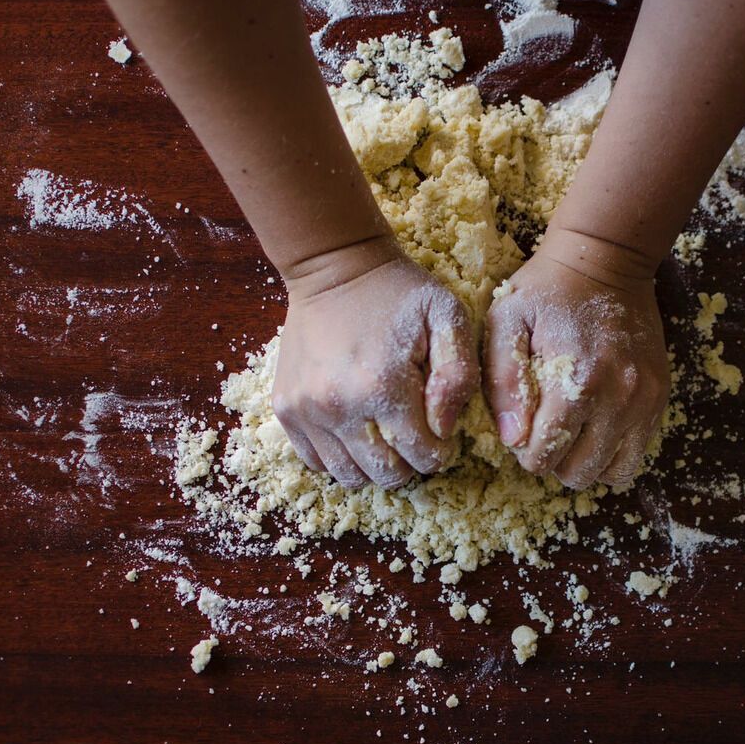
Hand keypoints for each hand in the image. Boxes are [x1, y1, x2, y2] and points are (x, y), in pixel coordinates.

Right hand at [272, 239, 477, 489]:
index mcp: (382, 387)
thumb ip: (459, 375)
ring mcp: (305, 410)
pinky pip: (316, 461)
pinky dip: (341, 458)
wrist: (335, 268)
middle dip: (410, 464)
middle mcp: (337, 406)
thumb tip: (444, 429)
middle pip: (386, 474)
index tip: (443, 433)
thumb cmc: (400, 293)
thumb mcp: (449, 318)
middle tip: (417, 437)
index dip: (441, 452)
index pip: (422, 456)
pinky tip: (358, 434)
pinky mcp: (285, 408)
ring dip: (375, 466)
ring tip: (388, 437)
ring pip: (348, 475)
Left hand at [485, 227, 669, 488]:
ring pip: (615, 472)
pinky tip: (596, 426)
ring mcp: (644, 400)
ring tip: (573, 434)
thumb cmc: (547, 290)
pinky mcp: (659, 397)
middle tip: (545, 431)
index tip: (522, 428)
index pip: (545, 455)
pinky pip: (638, 452)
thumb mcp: (507, 323)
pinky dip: (613, 451)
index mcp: (577, 382)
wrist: (608, 260)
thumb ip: (504, 383)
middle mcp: (618, 398)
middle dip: (555, 461)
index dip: (524, 451)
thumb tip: (513, 438)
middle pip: (580, 472)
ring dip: (587, 463)